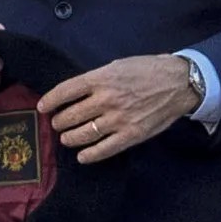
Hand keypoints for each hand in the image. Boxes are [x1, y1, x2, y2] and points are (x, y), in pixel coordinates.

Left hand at [43, 53, 205, 162]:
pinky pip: (103, 150)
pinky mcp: (131, 135)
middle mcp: (106, 100)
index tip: (42, 107)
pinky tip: (82, 156)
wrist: (178, 83)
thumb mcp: (118, 65)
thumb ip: (97, 79)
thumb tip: (76, 92)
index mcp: (101, 79)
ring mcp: (118, 119)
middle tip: (57, 123)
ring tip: (66, 138)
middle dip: (59, 122)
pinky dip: (89, 155)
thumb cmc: (148, 70)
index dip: (50, 100)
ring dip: (69, 138)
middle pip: (71, 115)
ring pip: (83, 134)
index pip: (66, 91)